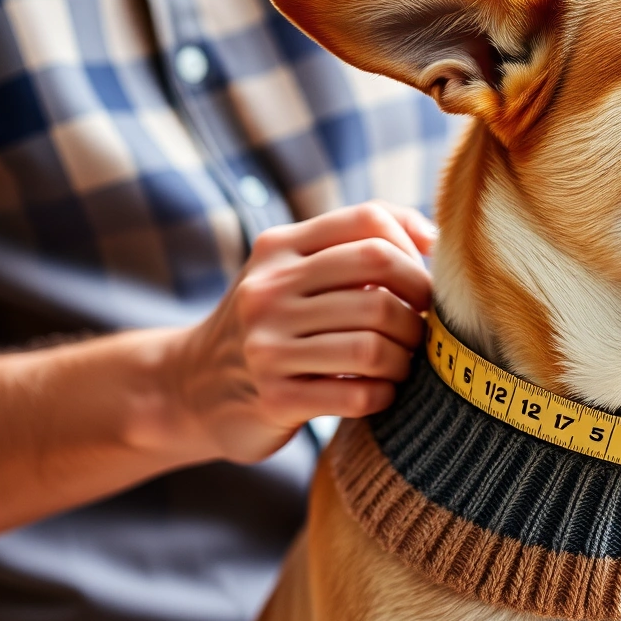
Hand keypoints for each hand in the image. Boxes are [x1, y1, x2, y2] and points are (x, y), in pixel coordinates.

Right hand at [159, 202, 438, 463]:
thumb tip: (431, 236)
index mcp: (279, 248)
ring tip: (402, 364)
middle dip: (418, 310)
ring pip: (372, 344)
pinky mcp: (275, 398)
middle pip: (379, 282)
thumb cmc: (269, 324)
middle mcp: (268, 290)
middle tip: (422, 331)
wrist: (189, 387)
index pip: (368, 222)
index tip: (422, 284)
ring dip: (404, 358)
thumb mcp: (292, 271)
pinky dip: (383, 394)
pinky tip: (379, 393)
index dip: (412, 251)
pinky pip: (356, 394)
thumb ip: (353, 243)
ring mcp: (267, 346)